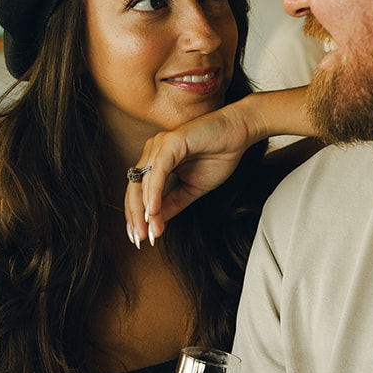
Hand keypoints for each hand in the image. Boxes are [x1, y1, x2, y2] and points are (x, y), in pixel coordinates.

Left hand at [125, 98, 264, 244]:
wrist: (239, 133)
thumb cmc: (218, 155)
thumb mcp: (192, 189)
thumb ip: (172, 203)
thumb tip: (155, 222)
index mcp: (155, 162)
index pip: (137, 192)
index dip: (136, 216)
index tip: (139, 238)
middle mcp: (152, 152)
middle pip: (133, 188)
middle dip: (135, 216)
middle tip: (140, 239)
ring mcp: (159, 145)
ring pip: (143, 181)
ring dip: (145, 209)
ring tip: (150, 230)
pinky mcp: (171, 142)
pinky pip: (158, 170)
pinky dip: (154, 191)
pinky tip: (153, 210)